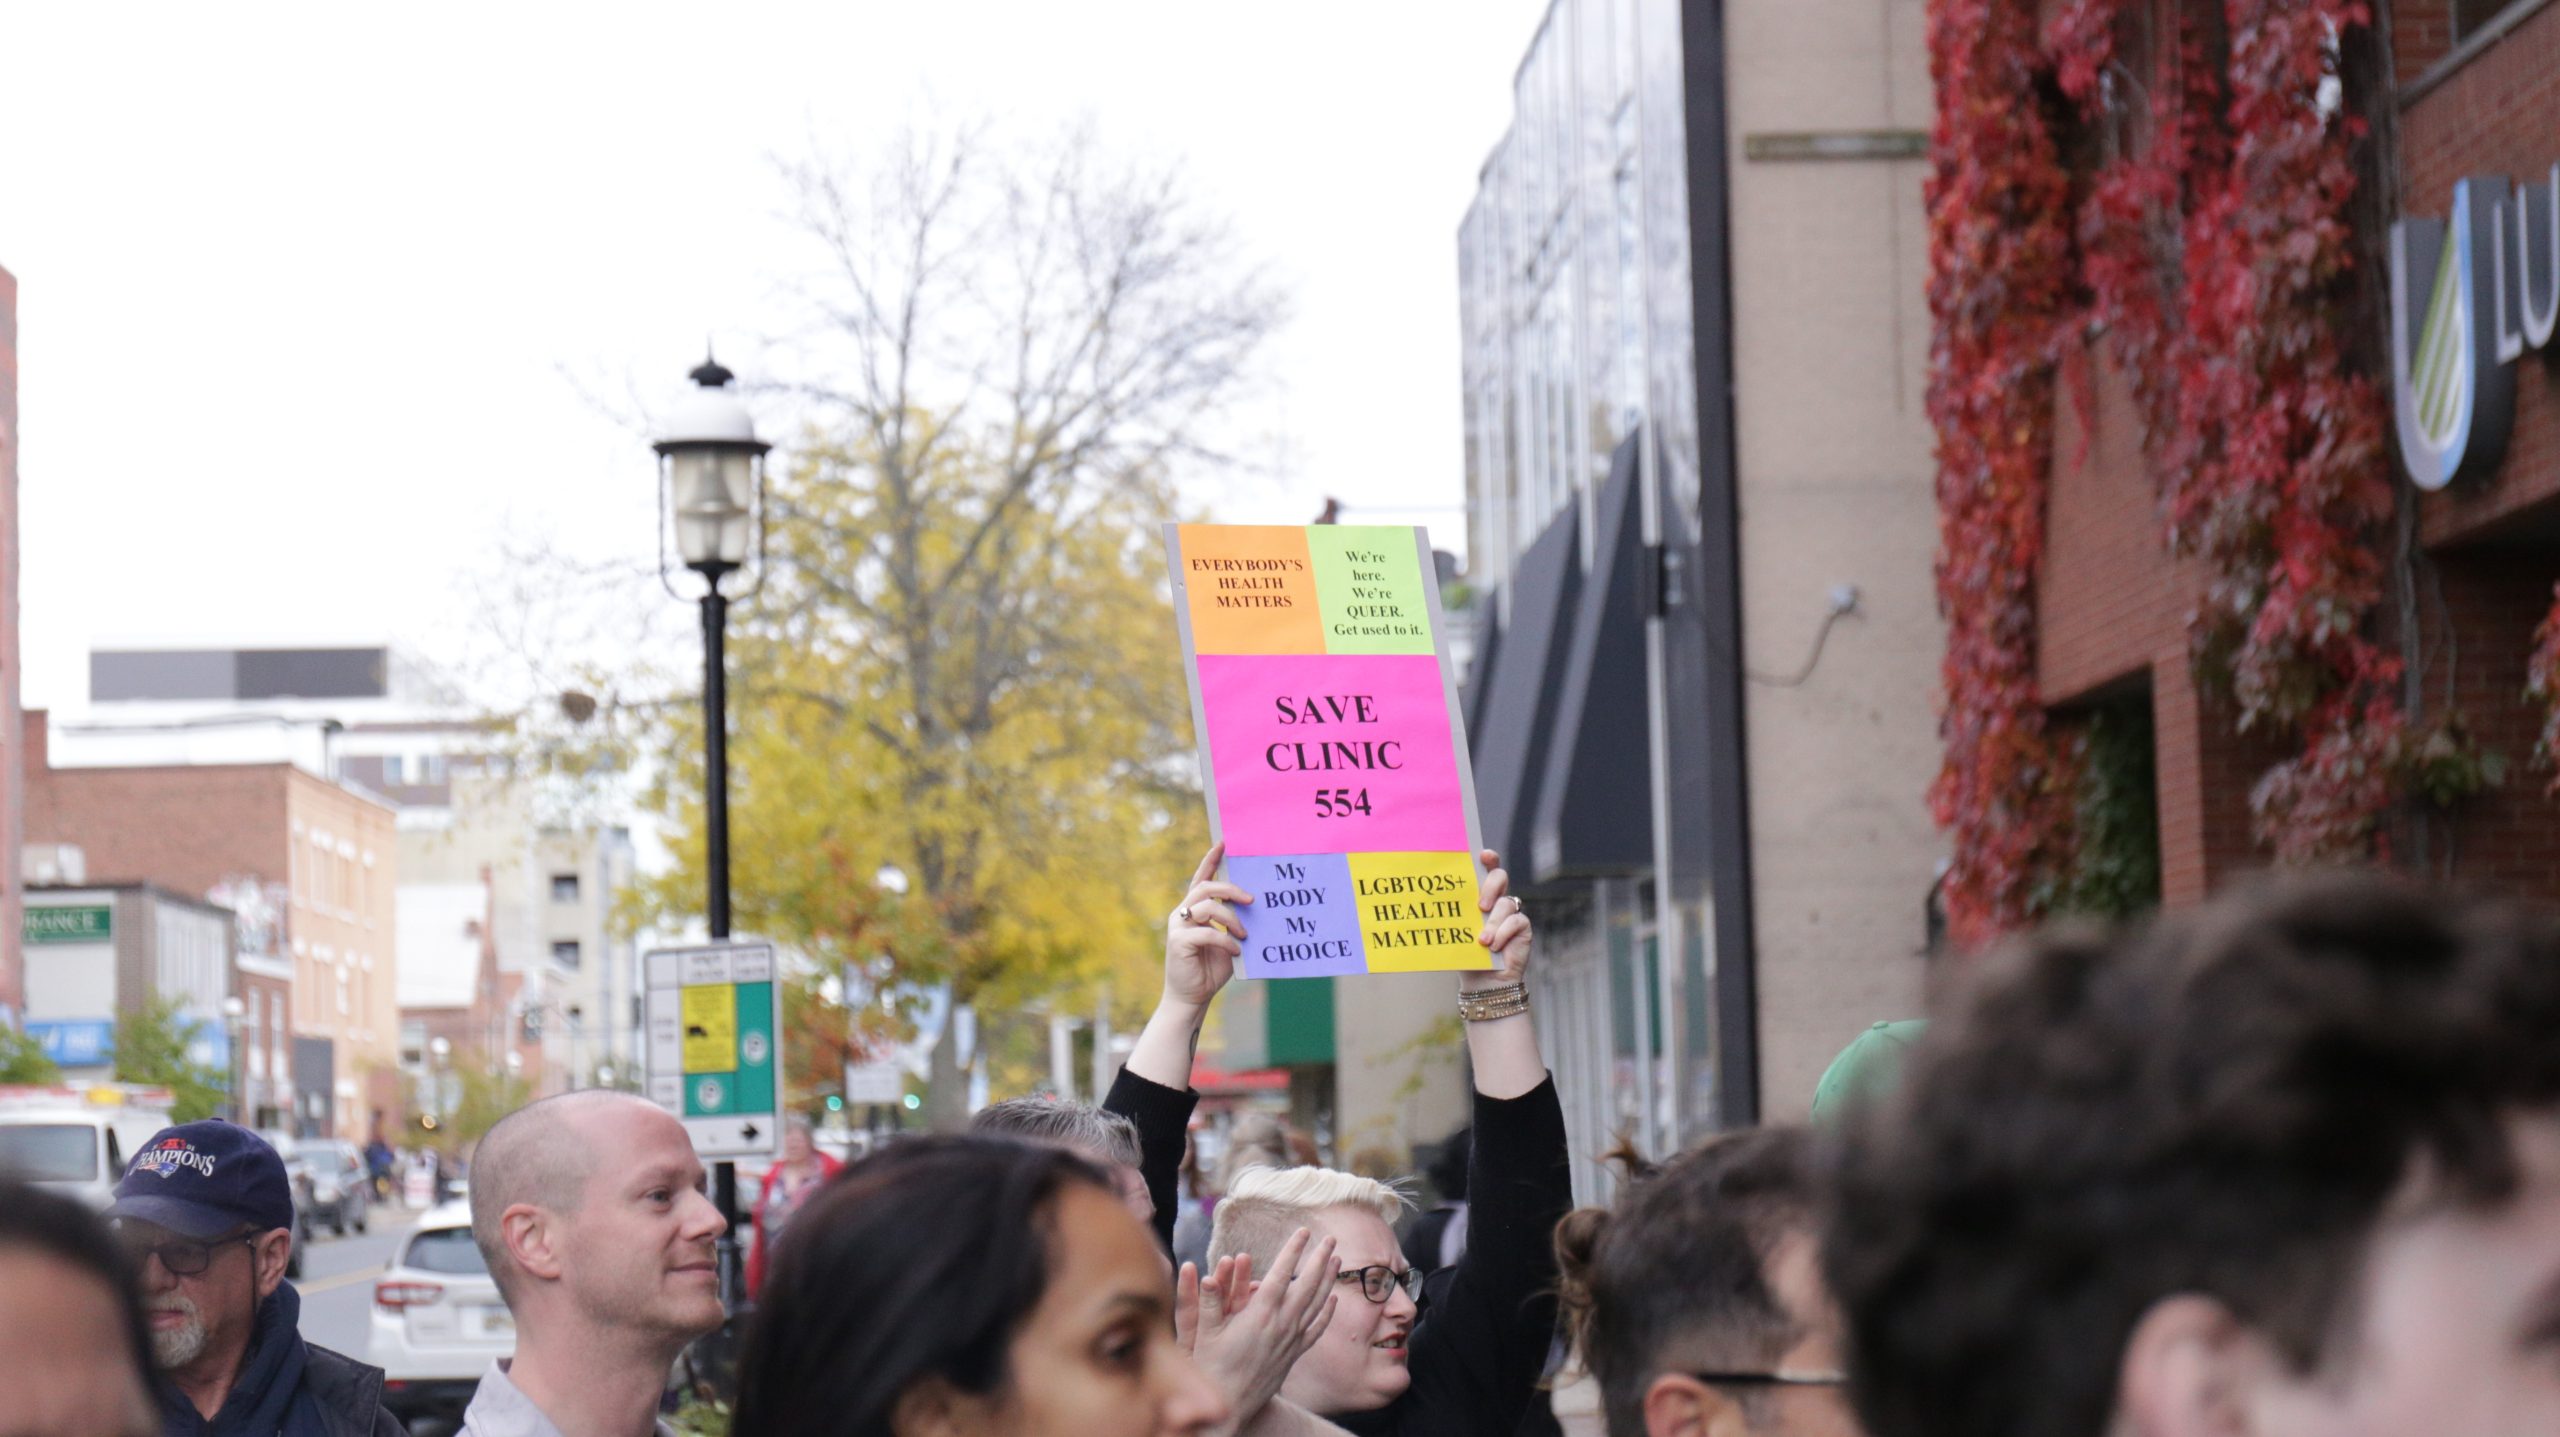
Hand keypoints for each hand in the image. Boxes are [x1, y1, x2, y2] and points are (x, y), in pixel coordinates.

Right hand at [1165, 843, 1253, 1008]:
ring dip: (1231, 918)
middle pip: (1206, 887)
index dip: (1211, 860)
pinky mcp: (1178, 942)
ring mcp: (1178, 926)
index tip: (1224, 843)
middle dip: (1230, 889)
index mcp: (1194, 910)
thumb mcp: (1228, 940)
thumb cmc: (1212, 968)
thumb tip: (1254, 906)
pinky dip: (1226, 940)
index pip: (1201, 878)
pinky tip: (1236, 951)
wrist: (1193, 997)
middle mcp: (1183, 913)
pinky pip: (1207, 932)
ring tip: (1244, 934)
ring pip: (1207, 906)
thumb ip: (1233, 923)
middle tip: (1251, 899)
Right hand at [1175, 1227, 1339, 1429]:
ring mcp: (1291, 1340)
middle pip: (1308, 1285)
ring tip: (1337, 1260)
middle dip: (1320, 1258)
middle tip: (1330, 1238)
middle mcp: (1281, 1324)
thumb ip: (1208, 1302)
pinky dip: (1327, 1312)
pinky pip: (1316, 1329)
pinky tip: (1332, 1300)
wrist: (1231, 1407)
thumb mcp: (1205, 1332)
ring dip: (1328, 1279)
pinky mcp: (1293, 1354)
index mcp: (1260, 1314)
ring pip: (1317, 1304)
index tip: (1303, 1230)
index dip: (1293, 1250)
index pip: (1283, 1274)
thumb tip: (1205, 1275)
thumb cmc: (1212, 1368)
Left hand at [1463, 848, 1531, 990]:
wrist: (1483, 980)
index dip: (1489, 858)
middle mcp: (1497, 899)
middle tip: (1480, 906)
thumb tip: (1423, 901)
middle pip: (1500, 877)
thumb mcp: (1456, 931)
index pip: (1487, 868)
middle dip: (1491, 886)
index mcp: (1479, 894)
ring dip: (1493, 922)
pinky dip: (1503, 933)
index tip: (1483, 855)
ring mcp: (1511, 912)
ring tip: (1483, 941)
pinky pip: (1516, 921)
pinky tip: (1494, 946)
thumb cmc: (1466, 953)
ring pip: (1506, 903)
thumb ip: (1451, 914)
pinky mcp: (1522, 927)